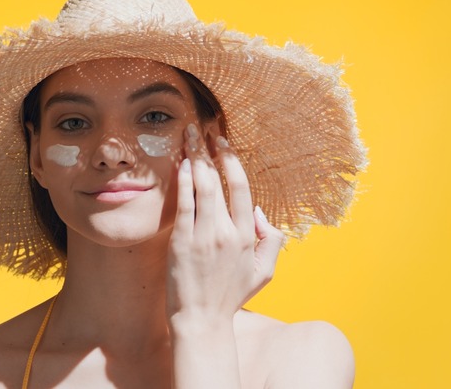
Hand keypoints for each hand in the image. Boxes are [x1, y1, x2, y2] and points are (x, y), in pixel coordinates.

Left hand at [166, 123, 286, 324]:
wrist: (201, 319)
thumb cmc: (230, 296)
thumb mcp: (264, 272)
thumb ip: (271, 240)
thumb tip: (259, 213)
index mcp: (247, 236)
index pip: (242, 188)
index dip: (232, 161)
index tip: (223, 143)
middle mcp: (227, 232)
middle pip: (220, 181)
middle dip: (211, 151)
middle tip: (203, 129)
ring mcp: (203, 236)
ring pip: (202, 187)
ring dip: (194, 157)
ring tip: (188, 136)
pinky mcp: (181, 242)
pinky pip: (183, 204)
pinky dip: (182, 181)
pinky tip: (179, 164)